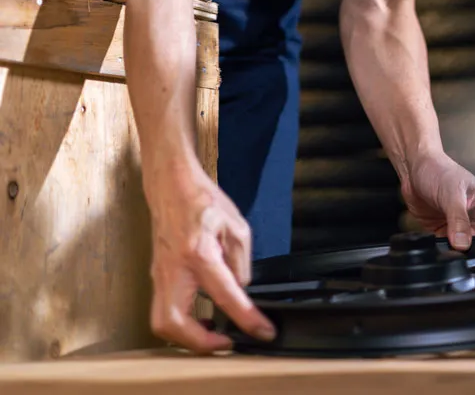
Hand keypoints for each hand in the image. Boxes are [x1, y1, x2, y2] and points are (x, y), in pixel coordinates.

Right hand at [145, 162, 275, 352]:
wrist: (171, 185)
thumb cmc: (202, 199)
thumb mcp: (235, 224)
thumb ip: (241, 261)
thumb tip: (240, 289)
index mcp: (198, 253)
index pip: (224, 296)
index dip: (247, 319)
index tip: (263, 333)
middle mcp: (173, 269)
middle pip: (172, 324)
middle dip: (199, 343)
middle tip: (226, 341)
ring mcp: (159, 275)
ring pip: (162, 323)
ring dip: (188, 337)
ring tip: (214, 334)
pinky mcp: (157, 277)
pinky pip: (164, 311)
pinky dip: (182, 324)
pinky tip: (202, 317)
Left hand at [401, 152, 474, 250]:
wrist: (414, 169)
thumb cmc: (437, 169)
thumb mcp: (451, 192)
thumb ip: (458, 219)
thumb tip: (463, 243)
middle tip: (462, 248)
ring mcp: (463, 227)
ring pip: (467, 250)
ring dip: (458, 252)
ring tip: (449, 242)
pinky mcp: (446, 234)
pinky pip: (449, 250)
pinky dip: (445, 250)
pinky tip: (439, 243)